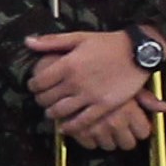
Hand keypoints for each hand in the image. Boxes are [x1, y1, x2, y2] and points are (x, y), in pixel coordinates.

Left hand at [24, 29, 158, 150]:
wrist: (137, 52)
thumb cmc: (108, 43)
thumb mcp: (79, 37)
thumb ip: (52, 41)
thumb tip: (28, 42)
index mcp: (68, 64)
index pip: (39, 82)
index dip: (33, 86)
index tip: (34, 86)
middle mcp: (76, 82)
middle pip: (47, 98)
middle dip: (41, 100)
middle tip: (42, 99)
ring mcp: (89, 96)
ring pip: (61, 112)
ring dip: (52, 114)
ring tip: (52, 112)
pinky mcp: (103, 106)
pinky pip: (82, 122)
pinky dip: (70, 127)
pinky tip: (66, 127)